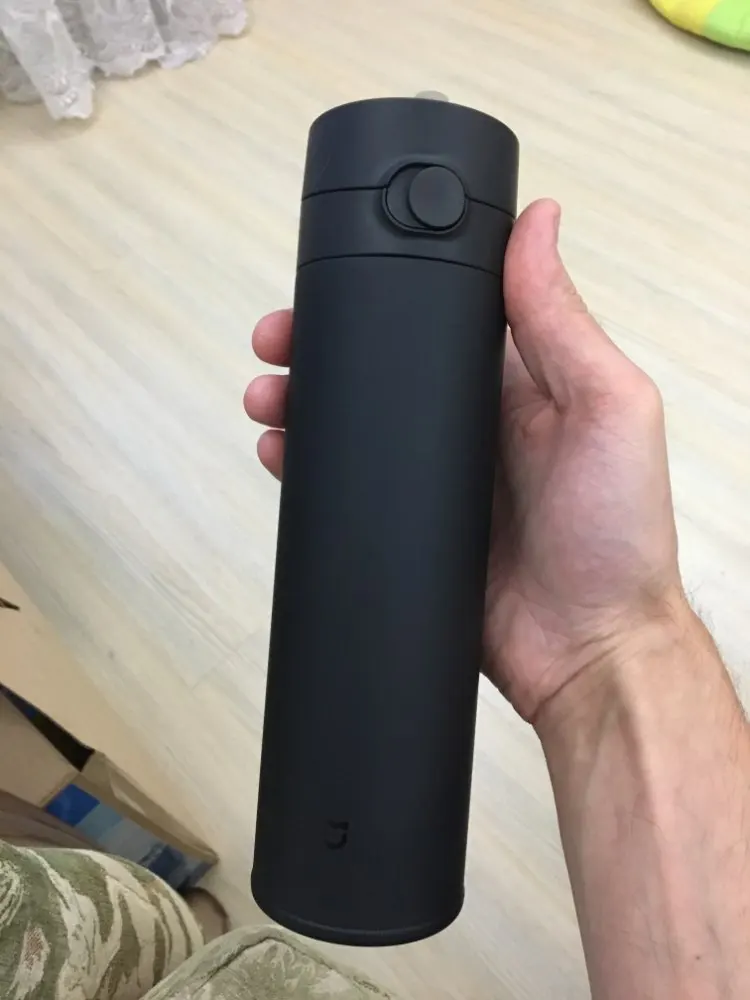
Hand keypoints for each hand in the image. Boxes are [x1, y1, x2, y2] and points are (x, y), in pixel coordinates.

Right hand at [244, 199, 683, 721]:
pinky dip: (308, 466)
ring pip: (354, 421)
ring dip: (304, 399)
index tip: (342, 272)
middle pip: (382, 364)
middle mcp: (471, 422)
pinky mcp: (410, 524)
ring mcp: (435, 475)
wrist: (586, 651)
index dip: (389, 287)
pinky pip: (348, 486)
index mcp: (519, 380)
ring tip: (267, 393)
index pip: (442, 314)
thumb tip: (540, 224)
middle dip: (323, 344)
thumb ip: (563, 322)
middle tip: (279, 338)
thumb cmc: (616, 536)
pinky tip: (282, 453)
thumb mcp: (607, 409)